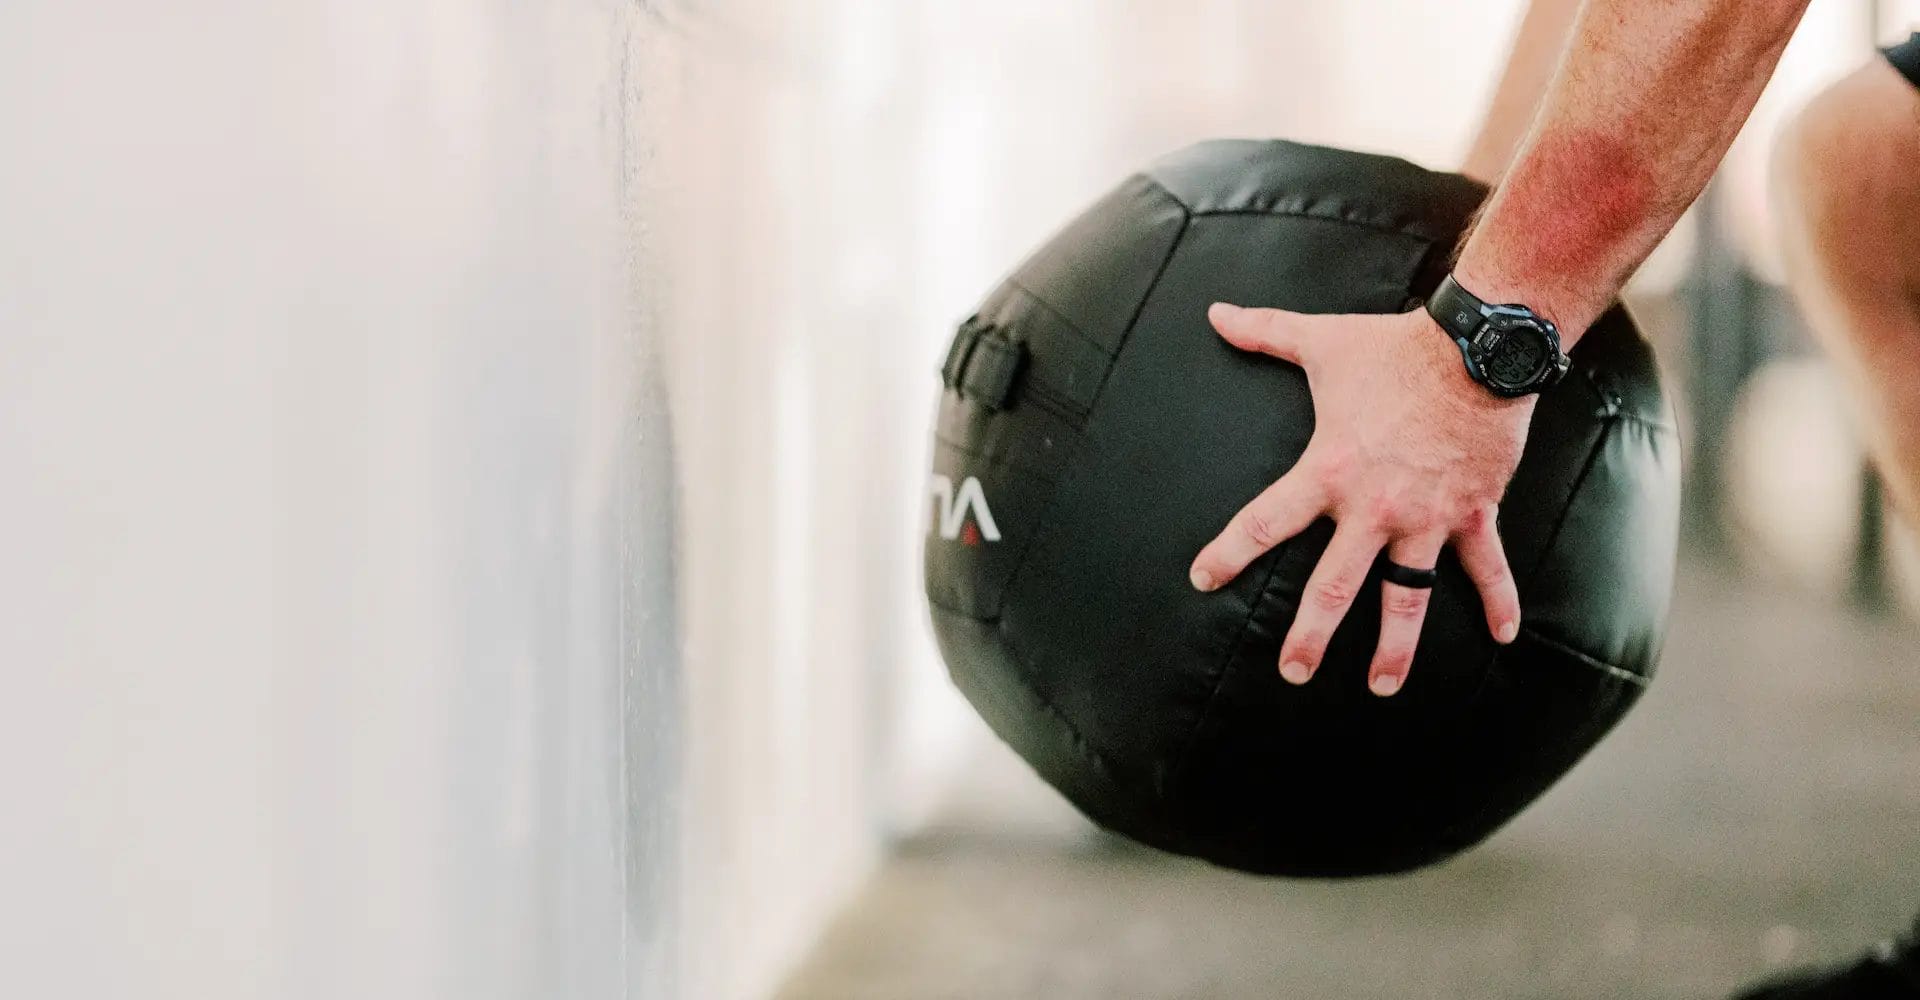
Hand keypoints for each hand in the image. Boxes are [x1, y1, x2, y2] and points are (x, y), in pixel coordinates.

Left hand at [1188, 302, 1529, 695]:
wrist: (1479, 346)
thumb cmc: (1394, 347)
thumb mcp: (1322, 341)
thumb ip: (1264, 333)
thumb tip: (1215, 312)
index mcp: (1327, 471)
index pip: (1264, 521)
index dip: (1229, 552)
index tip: (1203, 579)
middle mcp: (1373, 507)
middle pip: (1333, 585)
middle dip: (1311, 634)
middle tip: (1293, 672)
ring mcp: (1426, 517)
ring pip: (1407, 598)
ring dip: (1395, 646)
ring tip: (1382, 685)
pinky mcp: (1473, 512)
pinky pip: (1486, 568)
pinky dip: (1499, 602)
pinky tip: (1504, 638)